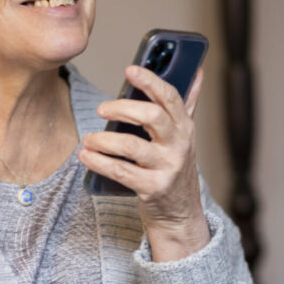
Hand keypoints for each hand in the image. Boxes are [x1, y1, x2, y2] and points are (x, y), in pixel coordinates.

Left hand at [79, 65, 210, 260]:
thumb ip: (189, 103)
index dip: (150, 81)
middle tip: (101, 109)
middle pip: (152, 117)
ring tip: (88, 139)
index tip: (130, 70)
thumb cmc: (176, 167)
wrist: (181, 213)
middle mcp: (179, 145)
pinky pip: (121, 172)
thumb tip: (198, 71)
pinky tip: (85, 156)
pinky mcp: (152, 188)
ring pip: (132, 146)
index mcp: (185, 127)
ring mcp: (167, 168)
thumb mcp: (185, 136)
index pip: (170, 97)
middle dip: (123, 108)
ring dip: (104, 140)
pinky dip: (99, 162)